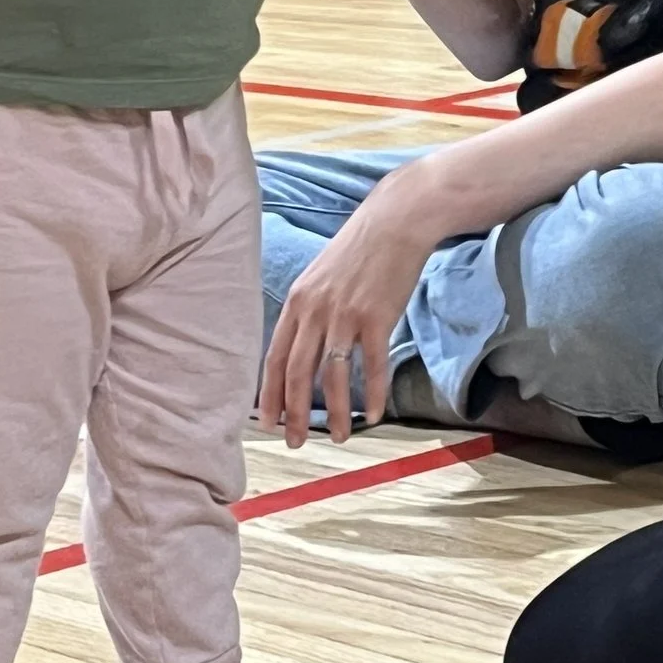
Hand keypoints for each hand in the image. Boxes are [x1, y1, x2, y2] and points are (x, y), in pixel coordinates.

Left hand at [258, 172, 450, 448]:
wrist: (395, 220)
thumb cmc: (361, 249)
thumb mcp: (321, 276)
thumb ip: (309, 309)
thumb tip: (303, 345)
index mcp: (297, 301)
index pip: (275, 357)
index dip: (270, 393)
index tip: (266, 422)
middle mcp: (315, 311)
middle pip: (298, 373)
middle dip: (294, 413)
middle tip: (295, 442)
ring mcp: (346, 315)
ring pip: (334, 376)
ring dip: (335, 412)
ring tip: (338, 437)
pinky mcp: (377, 317)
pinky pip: (373, 366)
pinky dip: (373, 394)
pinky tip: (373, 414)